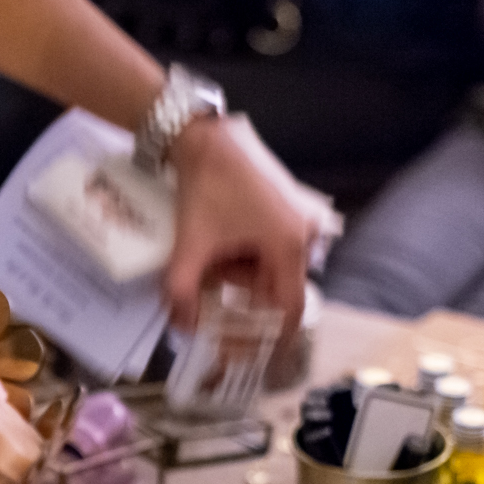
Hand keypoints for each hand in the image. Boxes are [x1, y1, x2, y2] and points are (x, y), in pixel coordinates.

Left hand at [163, 116, 309, 331]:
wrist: (205, 137)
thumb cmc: (206, 187)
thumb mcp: (191, 243)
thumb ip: (183, 289)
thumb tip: (182, 327)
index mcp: (288, 244)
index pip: (290, 306)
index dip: (272, 332)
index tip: (253, 347)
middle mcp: (301, 232)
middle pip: (273, 284)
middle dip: (239, 289)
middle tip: (211, 282)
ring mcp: (295, 217)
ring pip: (267, 264)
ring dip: (237, 268)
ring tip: (208, 251)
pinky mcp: (284, 206)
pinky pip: (266, 244)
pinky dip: (242, 250)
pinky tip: (219, 237)